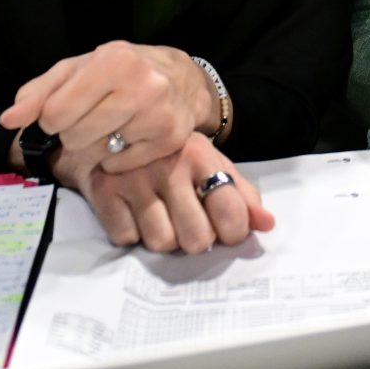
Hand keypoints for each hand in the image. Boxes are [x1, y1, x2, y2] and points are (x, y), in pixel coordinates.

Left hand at [0, 41, 215, 173]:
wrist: (182, 80)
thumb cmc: (122, 71)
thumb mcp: (79, 70)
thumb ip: (40, 92)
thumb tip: (8, 119)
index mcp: (114, 60)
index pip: (56, 112)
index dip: (52, 118)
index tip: (65, 111)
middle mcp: (141, 85)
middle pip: (75, 137)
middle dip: (75, 132)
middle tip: (93, 117)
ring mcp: (159, 115)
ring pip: (97, 153)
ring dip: (97, 144)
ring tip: (113, 125)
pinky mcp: (170, 140)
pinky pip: (119, 166)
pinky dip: (117, 158)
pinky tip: (130, 137)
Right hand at [53, 133, 274, 253]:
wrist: (116, 125)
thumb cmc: (173, 155)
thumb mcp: (211, 164)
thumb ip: (242, 195)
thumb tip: (266, 225)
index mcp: (201, 155)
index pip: (230, 212)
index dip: (233, 232)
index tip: (225, 229)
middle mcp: (167, 166)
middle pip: (196, 239)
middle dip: (196, 238)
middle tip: (188, 221)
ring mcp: (133, 178)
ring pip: (161, 243)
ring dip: (163, 236)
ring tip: (160, 214)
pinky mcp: (103, 191)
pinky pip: (126, 239)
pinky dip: (131, 233)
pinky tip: (133, 211)